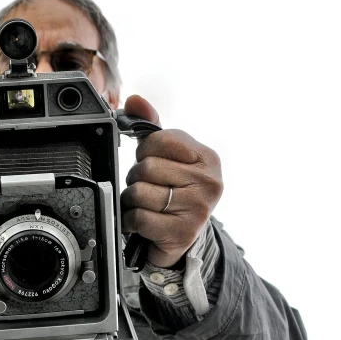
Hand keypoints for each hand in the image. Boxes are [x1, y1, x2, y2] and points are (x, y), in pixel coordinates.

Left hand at [120, 95, 222, 267]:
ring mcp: (197, 208)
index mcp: (207, 158)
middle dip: (136, 178)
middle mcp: (209, 182)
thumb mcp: (169, 159)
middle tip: (148, 188)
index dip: (145, 151)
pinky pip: (139, 218)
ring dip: (132, 201)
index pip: (159, 140)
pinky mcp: (182, 232)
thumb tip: (134, 100)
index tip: (151, 162)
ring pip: (139, 192)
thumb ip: (152, 127)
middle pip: (146, 167)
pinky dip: (132, 221)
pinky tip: (142, 222)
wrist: (183, 239)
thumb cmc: (175, 193)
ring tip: (145, 205)